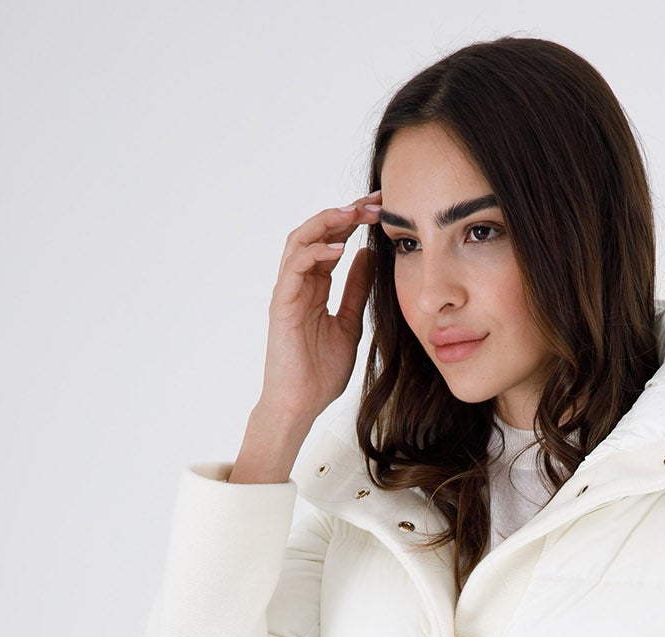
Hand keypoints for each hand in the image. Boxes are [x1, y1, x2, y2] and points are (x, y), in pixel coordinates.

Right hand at [256, 190, 381, 430]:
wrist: (301, 405)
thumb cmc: (320, 372)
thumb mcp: (350, 324)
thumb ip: (357, 290)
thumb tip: (368, 256)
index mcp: (315, 286)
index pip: (332, 241)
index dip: (355, 222)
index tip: (383, 210)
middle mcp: (299, 282)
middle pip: (316, 232)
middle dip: (345, 213)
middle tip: (374, 203)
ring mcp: (288, 291)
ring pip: (300, 240)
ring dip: (328, 223)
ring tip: (355, 214)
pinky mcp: (282, 304)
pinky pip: (295, 267)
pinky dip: (316, 253)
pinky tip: (340, 249)